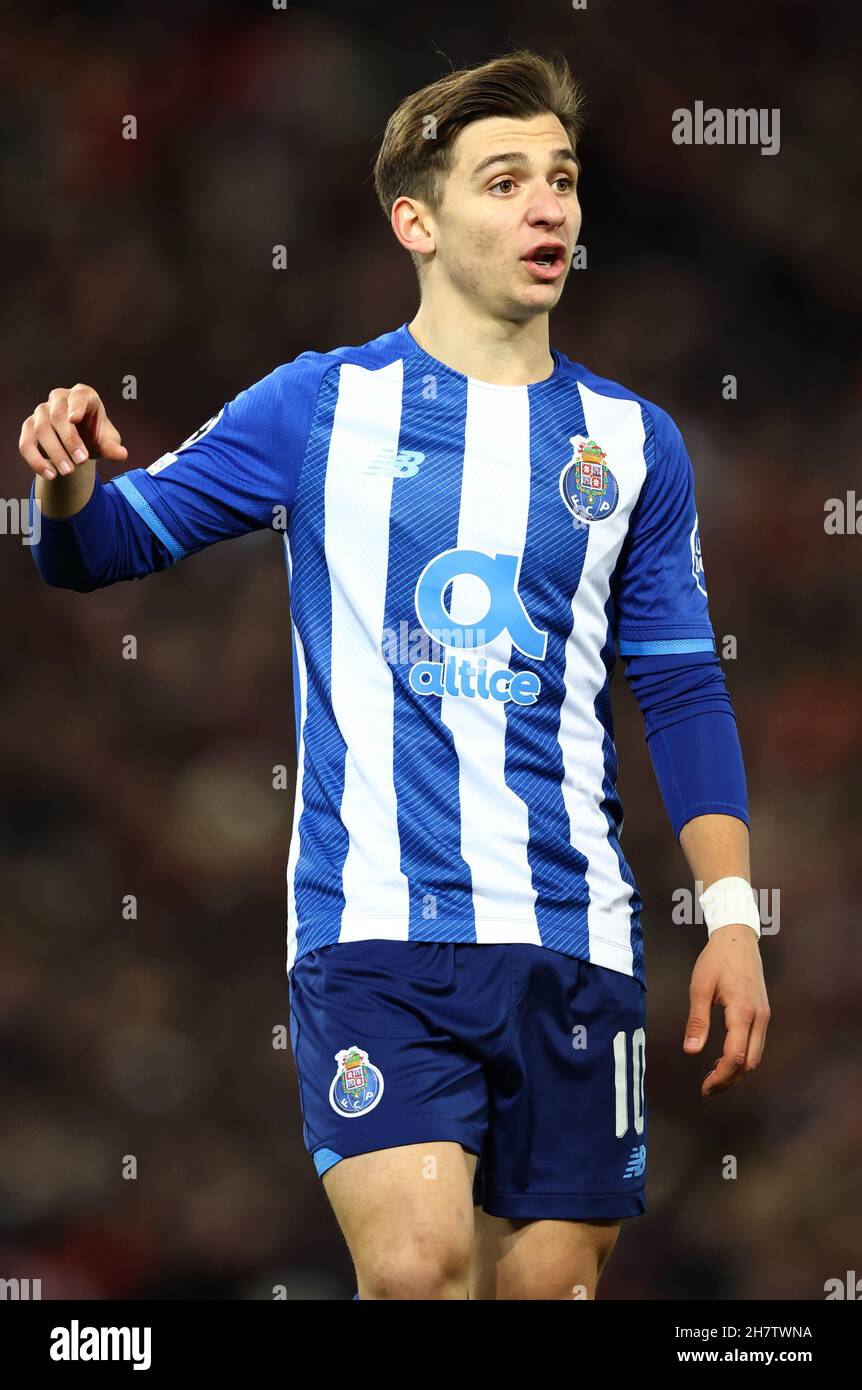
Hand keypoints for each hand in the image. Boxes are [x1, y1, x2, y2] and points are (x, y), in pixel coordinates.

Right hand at [19, 384, 127, 480]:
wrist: (78, 444)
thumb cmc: (94, 435)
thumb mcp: (107, 440)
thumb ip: (112, 446)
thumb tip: (121, 455)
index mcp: (82, 395)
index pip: (78, 396)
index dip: (76, 406)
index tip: (74, 419)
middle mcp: (58, 399)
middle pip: (58, 416)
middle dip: (69, 440)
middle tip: (80, 462)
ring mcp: (41, 412)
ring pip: (41, 429)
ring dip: (55, 452)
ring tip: (68, 472)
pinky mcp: (29, 428)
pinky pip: (26, 443)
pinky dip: (36, 460)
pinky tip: (50, 475)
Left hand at [683, 924, 769, 1097]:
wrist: (738, 937)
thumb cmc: (716, 960)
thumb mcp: (700, 988)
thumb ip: (697, 1020)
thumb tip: (691, 1051)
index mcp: (743, 1011)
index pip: (736, 1056)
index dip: (721, 1077)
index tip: (704, 1088)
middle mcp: (759, 1017)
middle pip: (750, 1062)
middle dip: (730, 1080)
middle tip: (707, 1089)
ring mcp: (764, 1015)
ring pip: (756, 1055)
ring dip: (736, 1070)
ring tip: (713, 1077)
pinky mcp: (762, 1012)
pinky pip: (756, 1044)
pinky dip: (742, 1057)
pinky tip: (723, 1059)